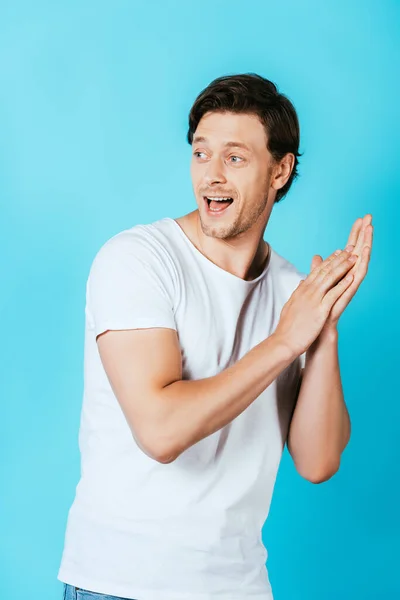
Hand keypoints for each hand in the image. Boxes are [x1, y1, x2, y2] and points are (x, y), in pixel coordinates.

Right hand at [275, 248, 357, 355]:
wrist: (284, 341)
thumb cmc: (287, 327)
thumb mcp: (291, 305)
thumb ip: (298, 292)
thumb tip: (302, 282)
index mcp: (301, 290)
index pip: (316, 271)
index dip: (328, 261)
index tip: (337, 252)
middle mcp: (306, 291)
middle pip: (324, 271)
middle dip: (338, 258)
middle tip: (349, 249)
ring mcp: (313, 300)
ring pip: (330, 278)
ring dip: (343, 267)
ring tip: (353, 258)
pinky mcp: (320, 310)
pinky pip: (333, 294)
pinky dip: (342, 284)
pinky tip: (351, 277)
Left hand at [311, 214, 372, 328]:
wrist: (317, 326)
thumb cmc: (318, 307)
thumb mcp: (316, 281)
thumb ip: (318, 268)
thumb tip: (316, 256)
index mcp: (341, 271)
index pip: (350, 248)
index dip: (354, 234)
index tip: (360, 218)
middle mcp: (349, 274)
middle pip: (358, 250)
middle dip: (364, 234)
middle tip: (369, 217)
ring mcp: (350, 282)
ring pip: (361, 259)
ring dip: (366, 244)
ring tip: (370, 228)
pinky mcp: (350, 291)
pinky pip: (359, 274)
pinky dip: (363, 262)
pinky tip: (366, 250)